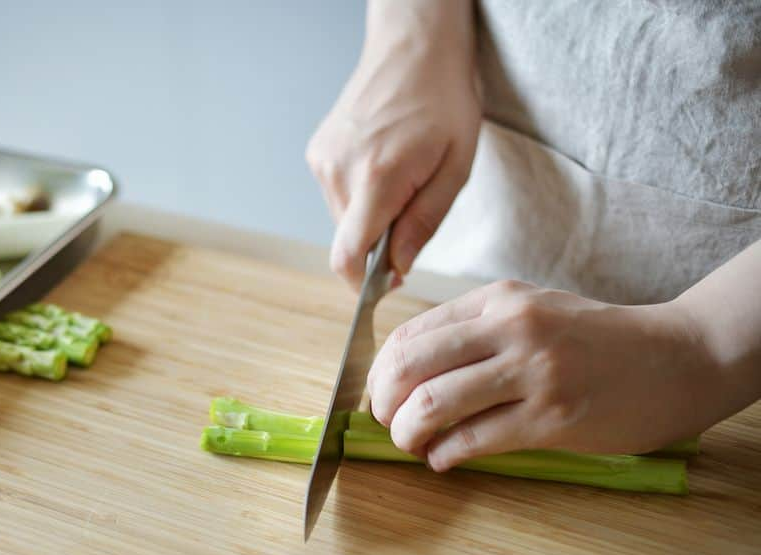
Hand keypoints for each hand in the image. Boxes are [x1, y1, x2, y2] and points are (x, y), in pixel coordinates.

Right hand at [306, 0, 480, 290]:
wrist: (414, 47)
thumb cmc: (445, 101)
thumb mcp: (455, 168)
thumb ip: (423, 224)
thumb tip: (396, 270)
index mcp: (377, 179)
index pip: (347, 257)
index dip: (360, 285)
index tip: (382, 288)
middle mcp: (339, 172)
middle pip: (349, 240)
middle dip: (380, 240)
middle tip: (414, 205)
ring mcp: (323, 160)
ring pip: (343, 219)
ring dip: (371, 215)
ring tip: (401, 175)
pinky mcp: (318, 152)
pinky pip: (336, 194)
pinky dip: (360, 193)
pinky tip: (382, 162)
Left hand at [367, 280, 715, 469]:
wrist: (679, 358)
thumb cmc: (598, 340)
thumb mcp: (533, 311)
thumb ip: (476, 331)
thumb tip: (410, 371)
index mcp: (499, 300)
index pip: (410, 334)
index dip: (380, 372)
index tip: (379, 396)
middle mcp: (511, 328)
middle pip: (409, 365)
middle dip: (382, 403)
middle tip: (384, 424)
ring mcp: (533, 372)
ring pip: (433, 403)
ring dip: (406, 433)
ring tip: (411, 445)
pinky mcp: (552, 417)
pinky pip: (474, 440)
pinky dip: (445, 455)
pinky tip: (443, 460)